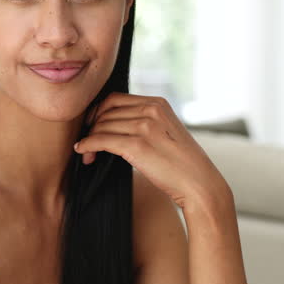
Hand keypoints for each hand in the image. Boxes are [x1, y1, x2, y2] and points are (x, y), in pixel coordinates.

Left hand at [74, 92, 232, 214]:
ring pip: (102, 126)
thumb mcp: (166, 131)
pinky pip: (102, 140)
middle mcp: (151, 110)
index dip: (98, 111)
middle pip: (106, 111)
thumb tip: (113, 123)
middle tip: (87, 143)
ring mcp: (145, 126)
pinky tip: (84, 152)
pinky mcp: (137, 145)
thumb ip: (145, 121)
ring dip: (89, 139)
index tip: (91, 124)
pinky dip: (88, 145)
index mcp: (158, 103)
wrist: (200, 184)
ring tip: (87, 154)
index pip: (115, 99)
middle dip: (92, 126)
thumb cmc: (182, 163)